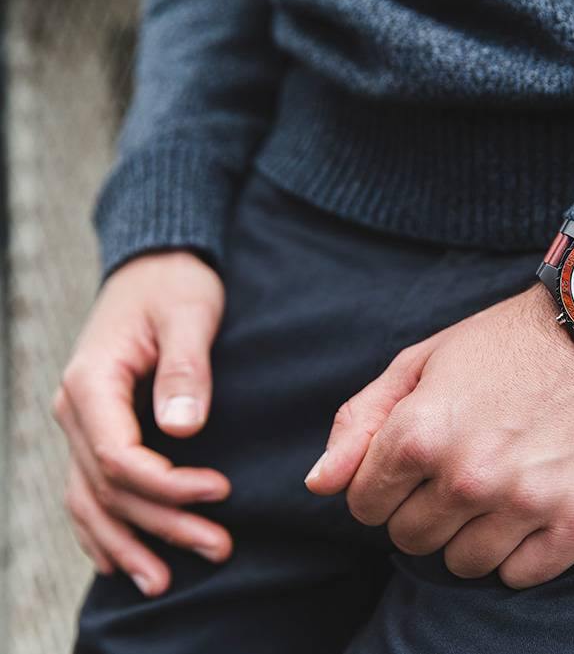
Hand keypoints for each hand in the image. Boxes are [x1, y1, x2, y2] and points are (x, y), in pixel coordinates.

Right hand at [53, 251, 230, 596]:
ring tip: (165, 583)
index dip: (167, 485)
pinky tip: (121, 561)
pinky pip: (87, 490)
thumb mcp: (189, 314)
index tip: (220, 493)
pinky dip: (101, 529)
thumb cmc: (176, 285)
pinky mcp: (96, 429)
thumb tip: (184, 429)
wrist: (155, 267)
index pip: (117, 456)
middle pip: (109, 487)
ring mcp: (81, 423)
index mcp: (92, 381)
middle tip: (218, 547)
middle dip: (162, 524)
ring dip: (128, 542)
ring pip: (92, 499)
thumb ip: (185, 368)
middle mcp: (75, 409)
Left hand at [305, 285, 573, 588]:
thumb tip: (318, 484)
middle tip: (462, 467)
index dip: (383, 486)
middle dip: (424, 509)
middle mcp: (468, 475)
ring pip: (463, 564)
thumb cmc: (506, 341)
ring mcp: (526, 501)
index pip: (363, 506)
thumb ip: (361, 423)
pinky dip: (521, 551)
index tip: (415, 465)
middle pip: (410, 539)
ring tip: (499, 484)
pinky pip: (521, 575)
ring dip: (471, 533)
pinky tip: (532, 505)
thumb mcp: (421, 362)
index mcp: (420, 434)